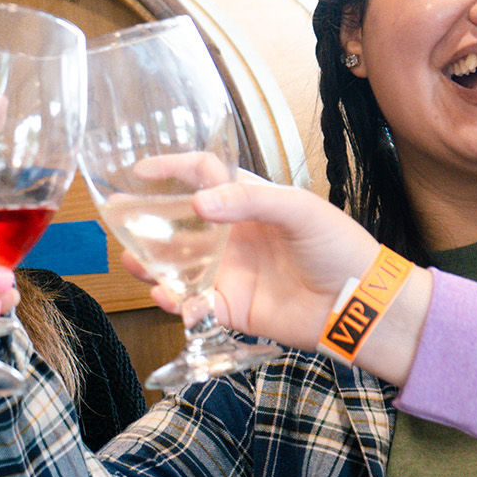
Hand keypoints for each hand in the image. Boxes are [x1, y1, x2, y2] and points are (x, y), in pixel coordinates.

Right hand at [136, 179, 379, 344]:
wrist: (359, 305)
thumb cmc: (339, 247)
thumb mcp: (300, 209)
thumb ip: (249, 201)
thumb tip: (198, 204)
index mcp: (249, 202)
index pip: (203, 175)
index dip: (172, 168)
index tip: (141, 170)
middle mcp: (232, 236)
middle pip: (179, 224)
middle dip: (146, 223)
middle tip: (116, 221)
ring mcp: (229, 272)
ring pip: (178, 267)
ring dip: (151, 265)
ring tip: (132, 262)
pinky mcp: (232, 308)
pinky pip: (194, 306)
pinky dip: (177, 304)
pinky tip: (168, 298)